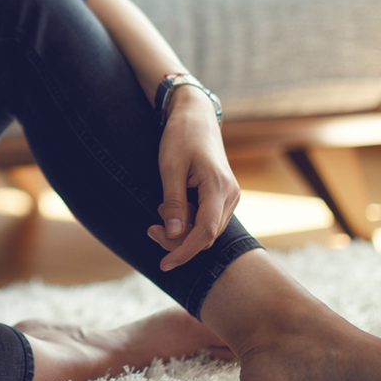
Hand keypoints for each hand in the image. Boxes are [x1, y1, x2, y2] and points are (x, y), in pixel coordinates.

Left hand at [146, 86, 240, 270]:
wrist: (196, 115)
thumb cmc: (180, 137)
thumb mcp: (170, 168)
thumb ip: (174, 202)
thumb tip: (174, 235)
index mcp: (218, 187)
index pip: (205, 232)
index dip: (184, 251)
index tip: (165, 264)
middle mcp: (231, 195)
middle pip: (206, 236)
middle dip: (178, 241)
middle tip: (150, 230)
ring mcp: (230, 196)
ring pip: (207, 230)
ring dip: (182, 231)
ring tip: (158, 212)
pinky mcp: (224, 196)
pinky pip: (207, 220)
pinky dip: (189, 222)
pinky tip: (171, 208)